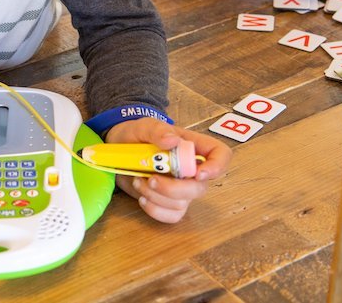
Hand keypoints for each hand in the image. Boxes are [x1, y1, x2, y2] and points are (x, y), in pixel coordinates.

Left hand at [105, 117, 231, 223]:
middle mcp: (192, 170)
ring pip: (182, 204)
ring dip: (156, 196)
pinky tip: (142, 198)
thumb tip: (172, 140)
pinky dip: (155, 210)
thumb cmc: (138, 135)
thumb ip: (158, 130)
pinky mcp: (168, 202)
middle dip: (174, 189)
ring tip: (138, 180)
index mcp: (193, 147)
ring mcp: (181, 189)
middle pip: (200, 188)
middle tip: (150, 179)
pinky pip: (171, 216)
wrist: (120, 149)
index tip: (198, 173)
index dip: (216, 167)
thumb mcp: (145, 126)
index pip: (221, 155)